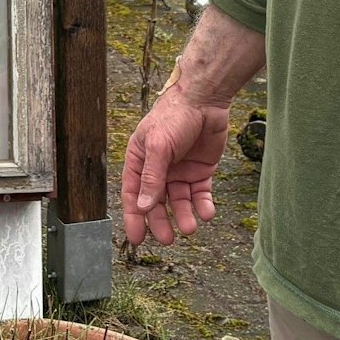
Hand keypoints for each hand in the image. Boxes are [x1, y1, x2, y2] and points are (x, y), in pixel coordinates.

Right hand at [120, 88, 229, 245]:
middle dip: (161, 222)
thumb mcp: (158, 147)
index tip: (136, 239)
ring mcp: (180, 171)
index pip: (134, 194)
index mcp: (140, 160)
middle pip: (157, 203)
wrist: (206, 99)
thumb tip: (143, 206)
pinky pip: (200, 194)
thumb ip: (151, 177)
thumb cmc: (174, 115)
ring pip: (180, 201)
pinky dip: (203, 206)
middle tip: (168, 239)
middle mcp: (159, 169)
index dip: (134, 217)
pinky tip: (206, 213)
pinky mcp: (201, 171)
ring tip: (190, 228)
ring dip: (184, 216)